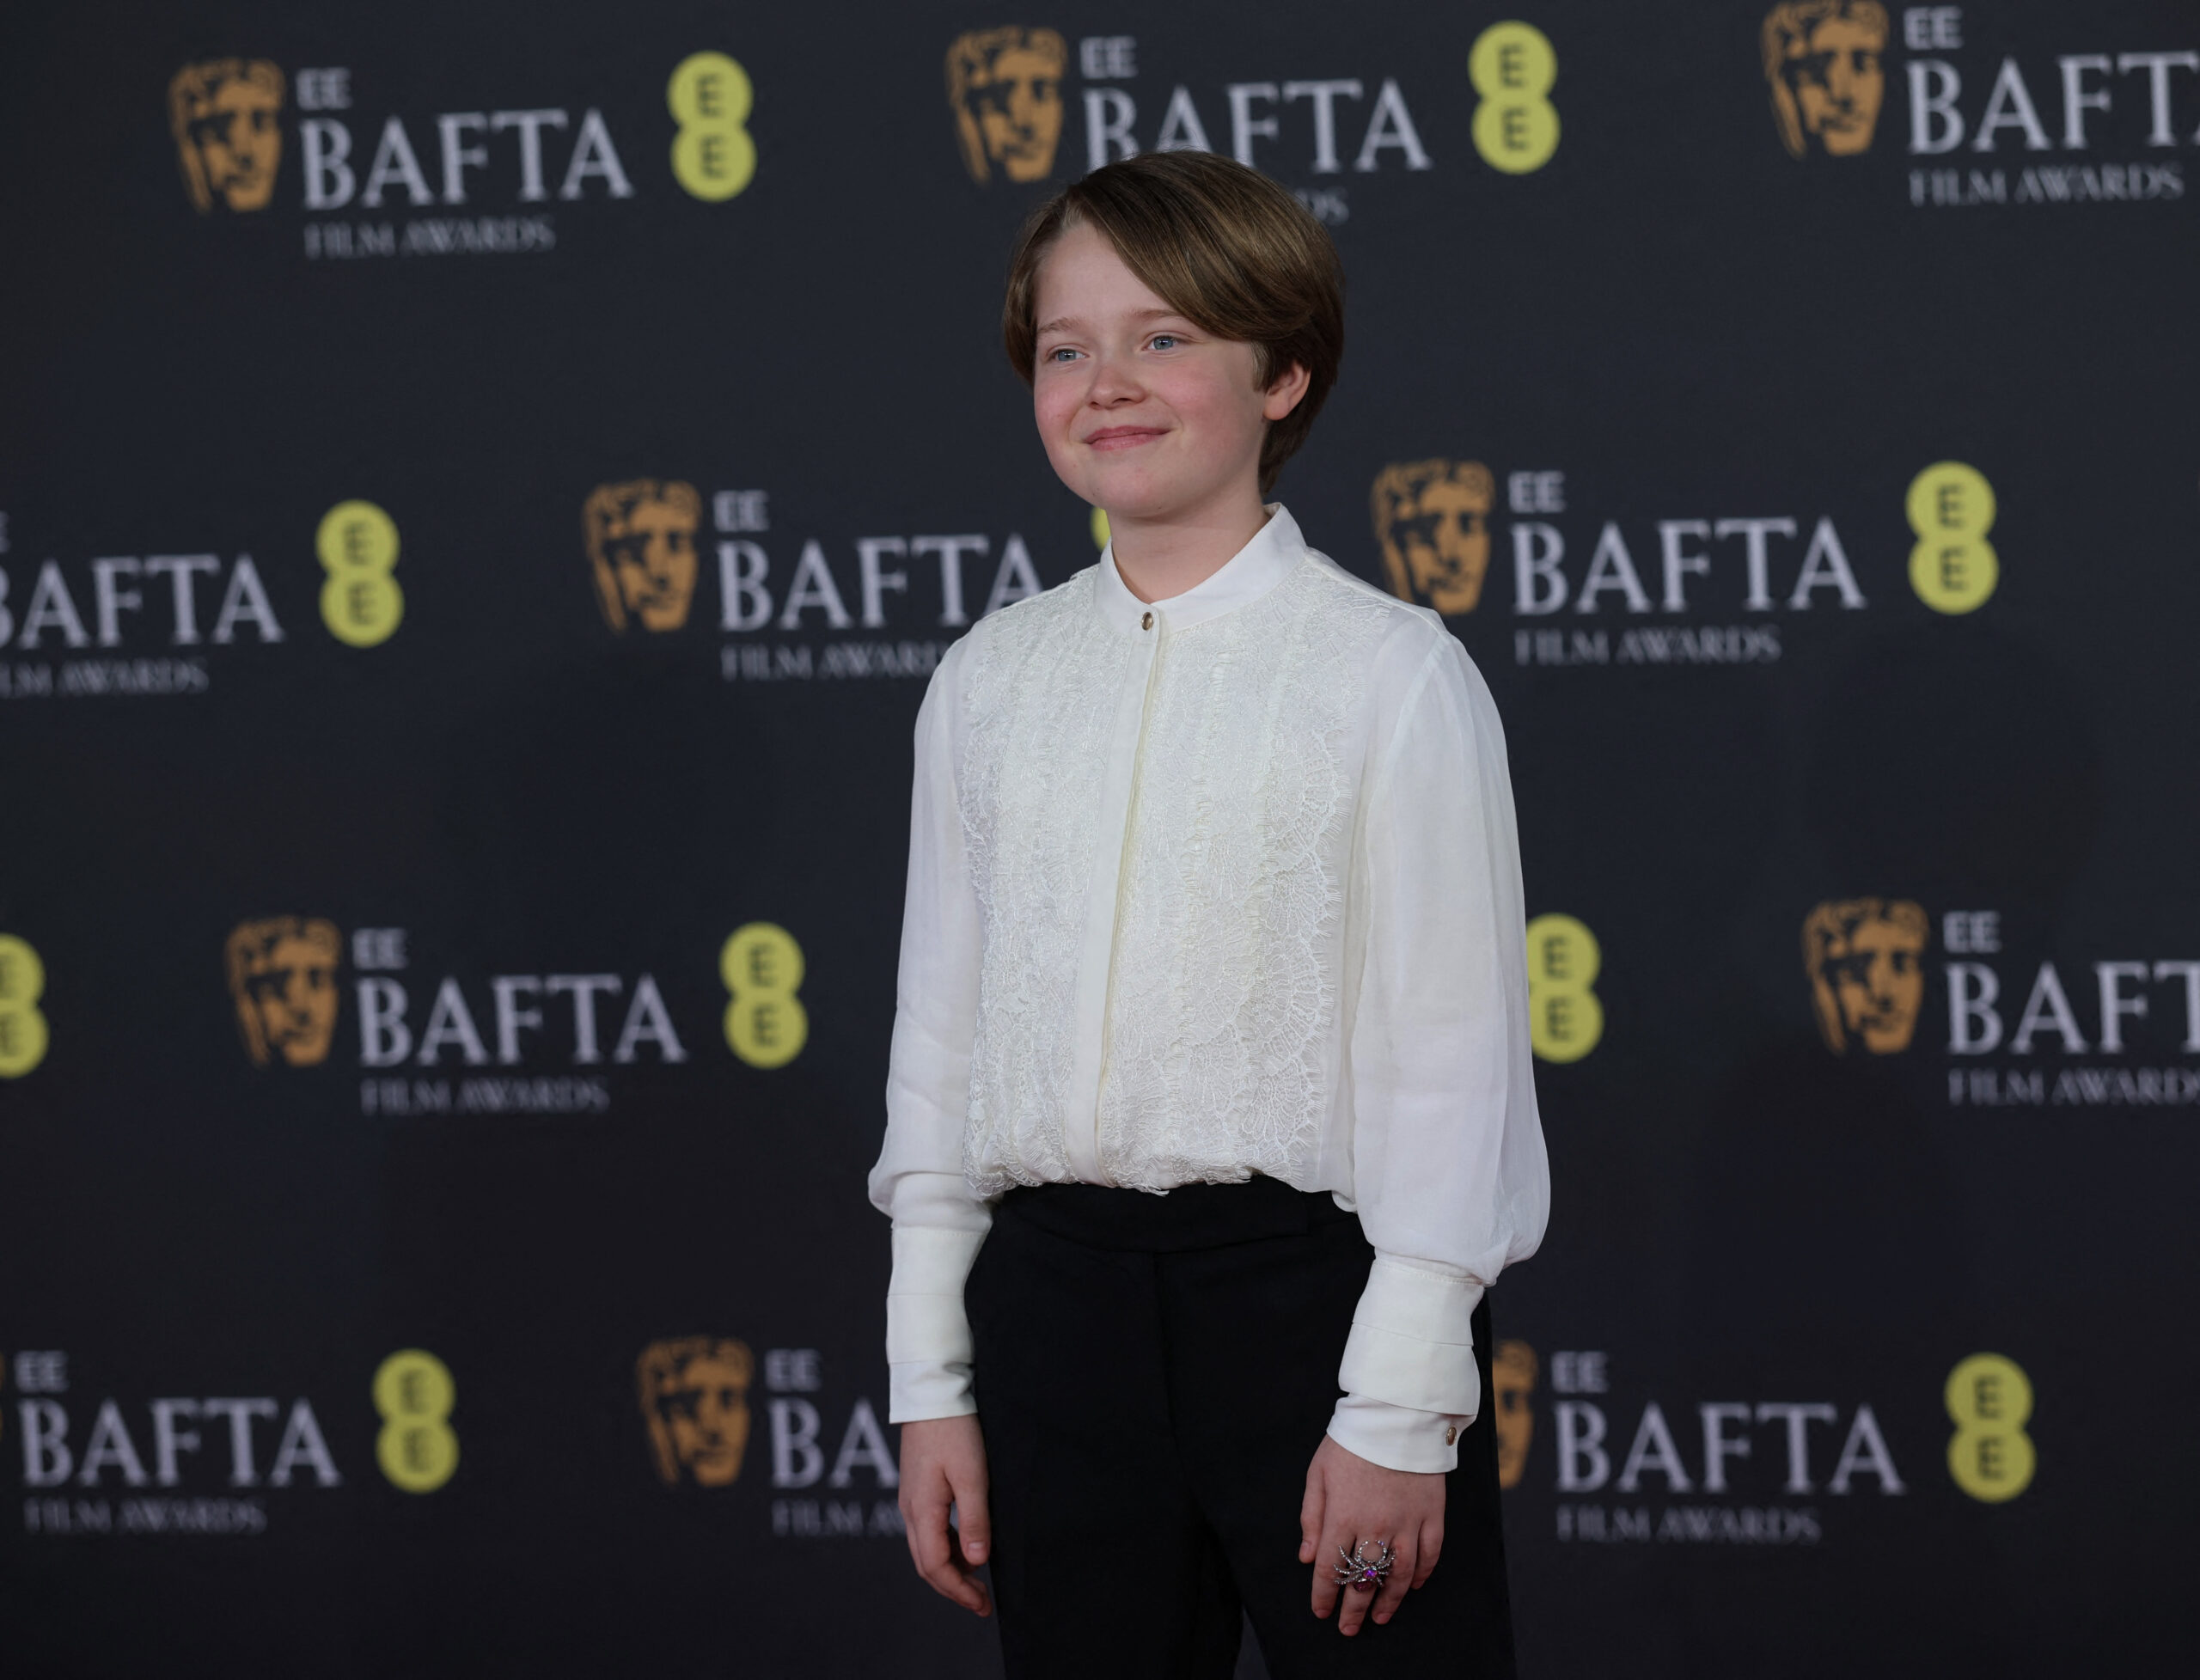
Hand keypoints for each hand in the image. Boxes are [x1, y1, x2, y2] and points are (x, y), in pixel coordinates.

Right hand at [897, 1414, 992, 1616]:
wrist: (931, 1393)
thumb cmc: (953, 1429)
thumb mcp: (972, 1476)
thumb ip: (974, 1520)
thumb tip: (977, 1562)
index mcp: (922, 1510)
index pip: (936, 1567)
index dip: (959, 1590)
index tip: (982, 1604)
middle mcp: (911, 1509)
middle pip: (927, 1564)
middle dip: (954, 1587)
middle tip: (982, 1602)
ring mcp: (911, 1499)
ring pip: (927, 1548)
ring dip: (951, 1568)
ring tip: (978, 1579)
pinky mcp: (917, 1488)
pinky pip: (929, 1530)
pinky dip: (948, 1547)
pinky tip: (967, 1546)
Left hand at [1299, 1433, 1444, 1635]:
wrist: (1395, 1416)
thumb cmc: (1351, 1441)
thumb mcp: (1318, 1473)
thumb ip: (1311, 1517)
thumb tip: (1305, 1556)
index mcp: (1342, 1516)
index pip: (1329, 1568)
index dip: (1323, 1595)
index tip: (1321, 1611)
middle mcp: (1374, 1526)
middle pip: (1362, 1579)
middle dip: (1352, 1609)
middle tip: (1348, 1628)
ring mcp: (1406, 1523)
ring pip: (1398, 1575)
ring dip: (1388, 1601)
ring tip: (1380, 1617)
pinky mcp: (1431, 1515)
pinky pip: (1429, 1554)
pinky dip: (1421, 1574)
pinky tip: (1412, 1586)